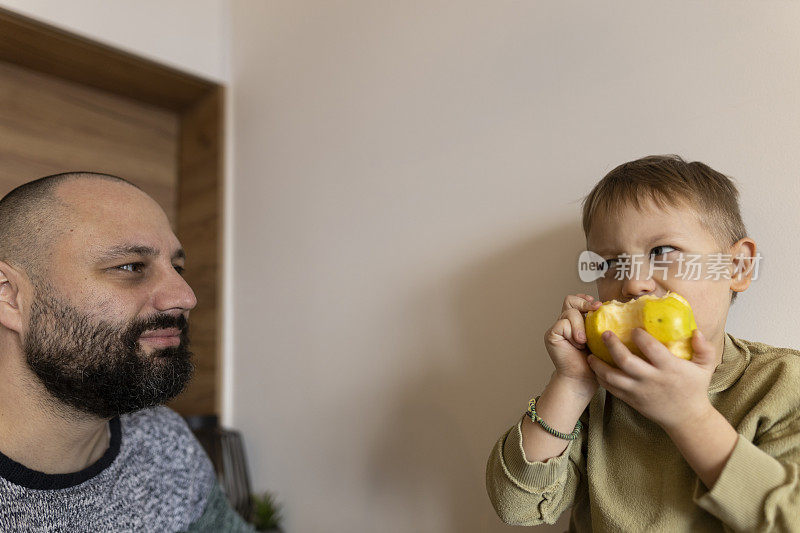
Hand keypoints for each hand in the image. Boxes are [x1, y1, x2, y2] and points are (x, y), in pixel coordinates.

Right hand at [544, 293, 601, 396]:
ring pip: (569, 312)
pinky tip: (577, 345)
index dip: (586, 299)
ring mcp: (558, 328)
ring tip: (584, 341)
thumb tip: (613, 308)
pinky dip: (573, 333)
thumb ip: (601, 324)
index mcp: (578, 321)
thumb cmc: (595, 363)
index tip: (598, 306)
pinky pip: (563, 324)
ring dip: (580, 325)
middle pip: (570, 300)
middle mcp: (566, 322)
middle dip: (584, 303)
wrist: (582, 379)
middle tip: (596, 310)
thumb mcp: (602, 339)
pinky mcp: (552, 335)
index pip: (577, 300)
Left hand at [586, 327, 717, 430]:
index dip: (640, 336)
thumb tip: (697, 331)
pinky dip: (601, 378)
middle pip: (626, 361)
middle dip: (612, 345)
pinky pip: (611, 388)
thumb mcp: (705, 368)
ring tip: (591, 353)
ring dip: (598, 364)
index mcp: (669, 368)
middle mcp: (651, 379)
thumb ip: (705, 349)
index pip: (651, 348)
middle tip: (605, 333)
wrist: (687, 419)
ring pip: (612, 377)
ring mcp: (639, 391)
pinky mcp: (631, 400)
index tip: (634, 328)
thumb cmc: (694, 389)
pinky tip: (596, 367)